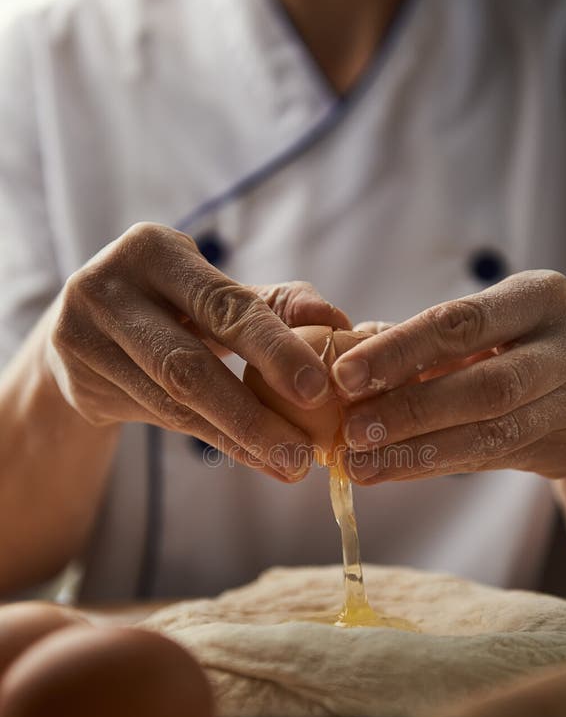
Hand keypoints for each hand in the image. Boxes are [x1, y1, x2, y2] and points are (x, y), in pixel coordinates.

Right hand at [46, 223, 349, 481]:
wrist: (84, 333)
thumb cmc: (172, 308)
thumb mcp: (216, 297)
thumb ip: (275, 306)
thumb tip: (338, 320)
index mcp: (154, 251)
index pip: (222, 305)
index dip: (273, 349)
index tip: (318, 390)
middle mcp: (109, 287)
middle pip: (187, 362)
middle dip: (251, 413)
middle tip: (303, 452)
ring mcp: (83, 334)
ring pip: (173, 400)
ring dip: (238, 438)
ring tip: (289, 465)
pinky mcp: (76, 378)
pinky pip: (158, 417)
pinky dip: (214, 440)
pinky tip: (254, 458)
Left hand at [331, 270, 565, 482]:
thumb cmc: (518, 347)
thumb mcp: (486, 326)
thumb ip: (424, 340)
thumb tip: (341, 360)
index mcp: (542, 297)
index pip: (463, 322)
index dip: (399, 351)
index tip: (344, 375)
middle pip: (485, 385)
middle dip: (410, 410)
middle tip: (351, 431)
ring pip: (491, 432)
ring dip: (417, 451)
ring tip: (362, 464)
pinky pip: (493, 460)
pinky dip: (436, 465)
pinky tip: (394, 471)